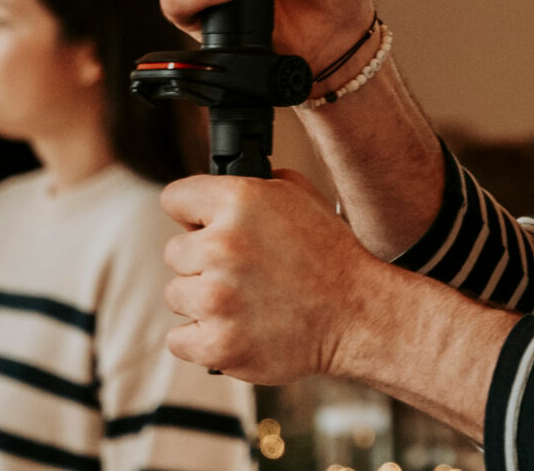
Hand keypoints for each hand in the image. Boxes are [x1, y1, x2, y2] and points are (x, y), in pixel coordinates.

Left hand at [160, 168, 376, 384]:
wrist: (357, 314)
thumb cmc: (329, 255)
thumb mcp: (297, 195)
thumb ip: (248, 188)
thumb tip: (207, 200)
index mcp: (240, 202)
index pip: (175, 198)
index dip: (193, 213)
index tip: (203, 225)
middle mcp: (223, 246)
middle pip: (175, 252)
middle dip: (202, 261)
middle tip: (243, 271)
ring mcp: (217, 298)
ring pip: (177, 295)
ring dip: (203, 301)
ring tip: (245, 301)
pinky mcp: (218, 344)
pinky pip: (179, 339)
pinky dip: (202, 339)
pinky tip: (235, 328)